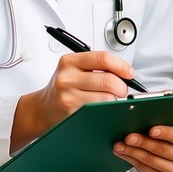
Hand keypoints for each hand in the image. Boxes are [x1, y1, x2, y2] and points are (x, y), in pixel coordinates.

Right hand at [11, 51, 133, 149]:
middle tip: (122, 89)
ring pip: (106, 98)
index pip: (103, 59)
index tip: (129, 73)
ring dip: (114, 100)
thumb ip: (97, 65)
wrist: (43, 109)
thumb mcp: (74, 68)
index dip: (121, 66)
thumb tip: (126, 71)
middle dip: (122, 87)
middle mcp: (67, 77)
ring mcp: (68, 96)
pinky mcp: (72, 113)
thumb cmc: (63, 87)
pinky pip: (99, 111)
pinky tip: (102, 107)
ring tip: (109, 98)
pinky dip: (106, 109)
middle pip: (108, 80)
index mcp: (69, 61)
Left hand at [113, 125, 172, 171]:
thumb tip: (142, 117)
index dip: (165, 133)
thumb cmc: (168, 131)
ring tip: (120, 145)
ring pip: (152, 161)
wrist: (168, 147)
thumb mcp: (170, 123)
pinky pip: (146, 170)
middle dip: (143, 143)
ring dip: (133, 152)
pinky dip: (133, 160)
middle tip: (128, 137)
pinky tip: (124, 153)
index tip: (151, 130)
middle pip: (163, 150)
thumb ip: (161, 120)